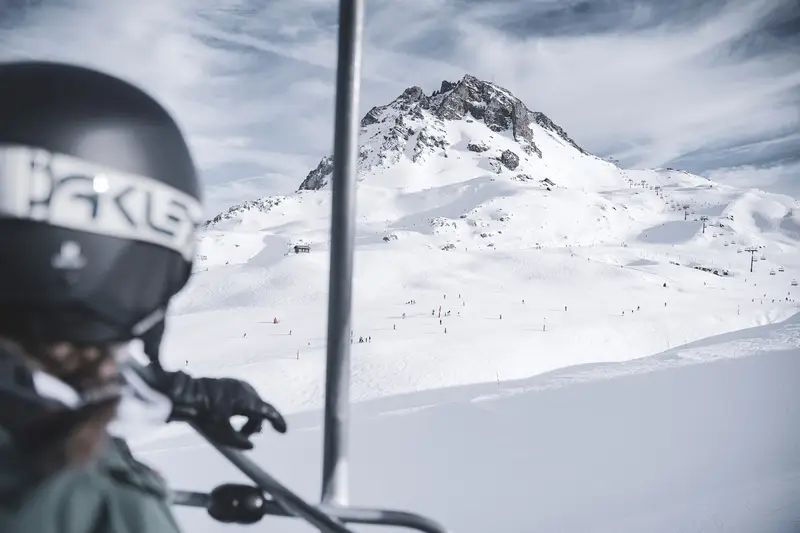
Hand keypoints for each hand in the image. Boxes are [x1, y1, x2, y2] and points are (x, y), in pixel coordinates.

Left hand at [159, 371, 286, 448]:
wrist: (185, 394)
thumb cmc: (204, 413)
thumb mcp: (221, 433)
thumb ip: (239, 442)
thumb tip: (250, 446)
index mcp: (247, 400)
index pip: (269, 411)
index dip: (277, 421)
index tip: (282, 431)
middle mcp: (246, 389)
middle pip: (259, 409)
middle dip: (256, 424)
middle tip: (247, 437)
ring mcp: (237, 384)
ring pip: (251, 403)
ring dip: (248, 417)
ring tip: (237, 429)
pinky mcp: (228, 383)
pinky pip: (242, 397)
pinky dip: (241, 409)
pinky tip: (229, 416)